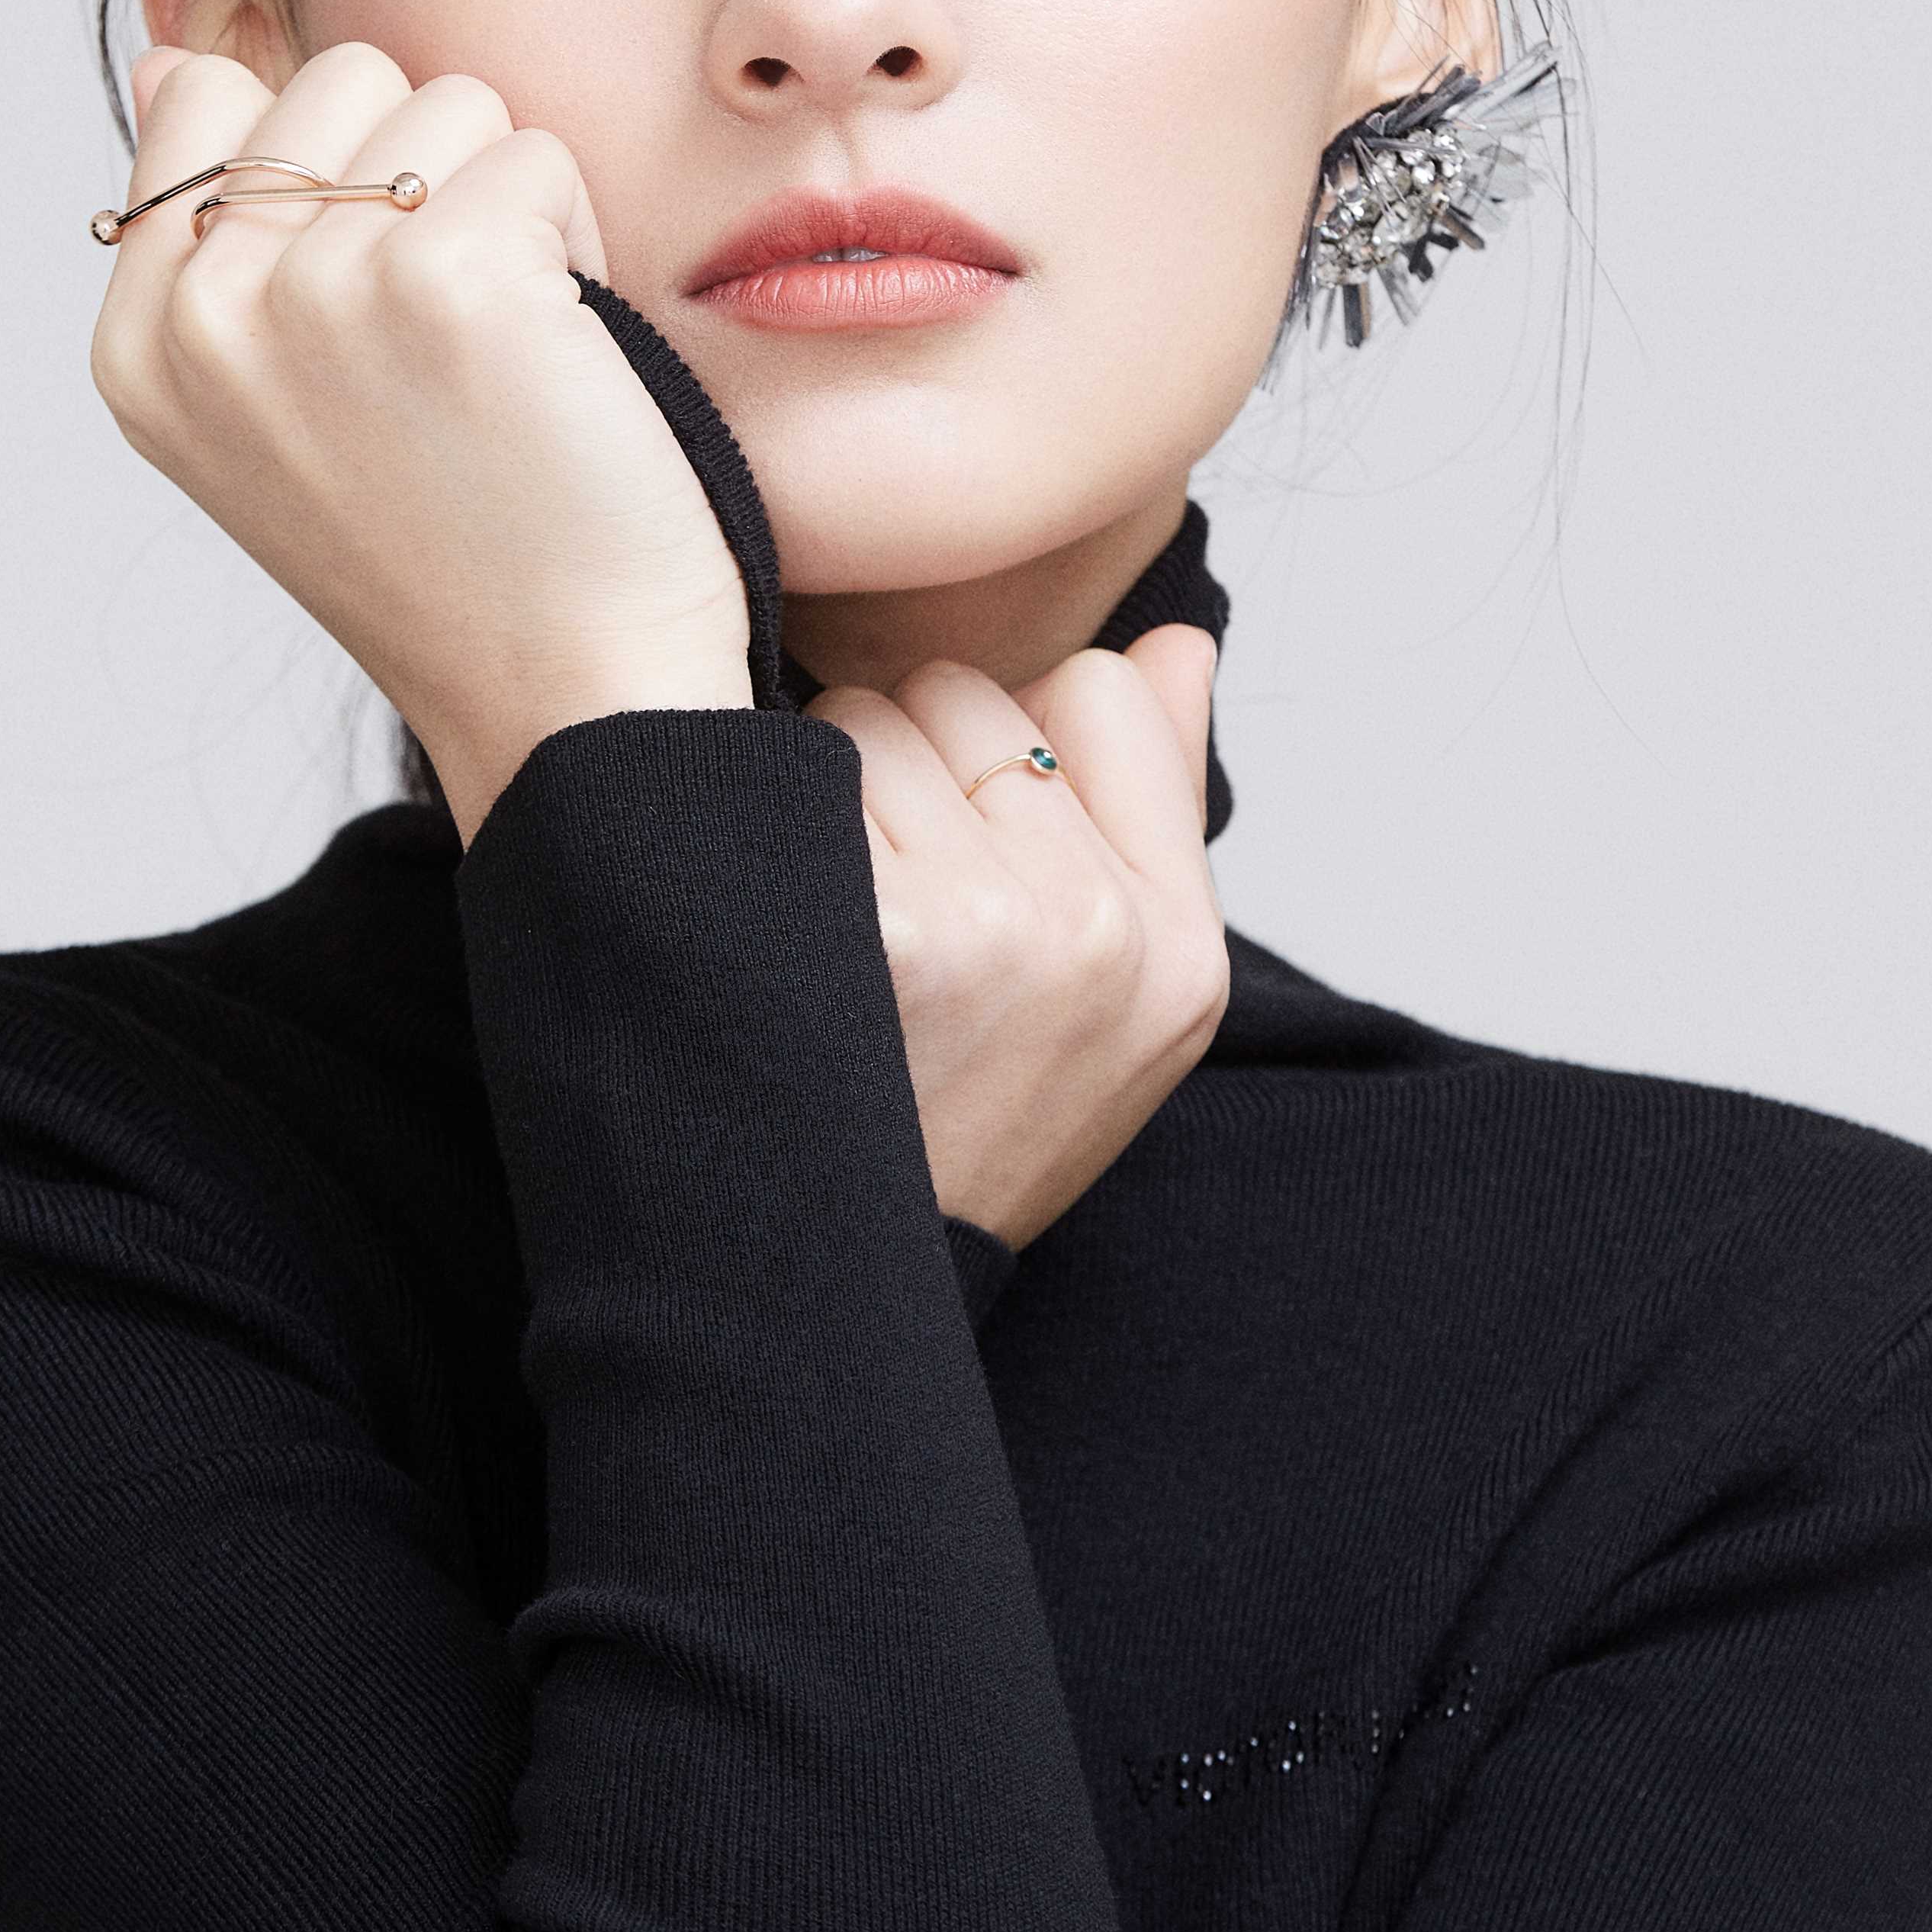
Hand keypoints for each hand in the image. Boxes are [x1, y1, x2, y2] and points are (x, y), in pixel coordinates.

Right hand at [91, 41, 751, 836]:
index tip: (369, 306)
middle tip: (455, 334)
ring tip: (510, 349)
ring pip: (446, 102)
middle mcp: (204, 315)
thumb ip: (211, 237)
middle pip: (335, 76)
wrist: (570, 690)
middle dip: (423, 173)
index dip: (323, 163)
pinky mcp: (447, 275)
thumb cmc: (453, 550)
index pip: (201, 98)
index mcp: (142, 346)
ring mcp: (315, 288)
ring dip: (507, 203)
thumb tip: (166, 60)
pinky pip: (538, 157)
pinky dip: (579, 241)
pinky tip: (565, 359)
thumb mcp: (274, 404)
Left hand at [808, 627, 1229, 1248]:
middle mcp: (1097, 933)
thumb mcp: (1112, 999)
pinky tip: (765, 920)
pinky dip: (754, 819)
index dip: (1010, 736)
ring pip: (867, 719)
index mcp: (1177, 946)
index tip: (970, 825)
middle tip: (877, 890)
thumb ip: (1150, 803)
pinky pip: (791, 767)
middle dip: (906, 757)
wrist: (830, 1290)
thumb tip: (1177, 641)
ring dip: (818, 784)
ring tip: (819, 914)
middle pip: (968, 696)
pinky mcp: (872, 938)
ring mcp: (988, 934)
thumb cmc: (959, 1124)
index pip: (1102, 690)